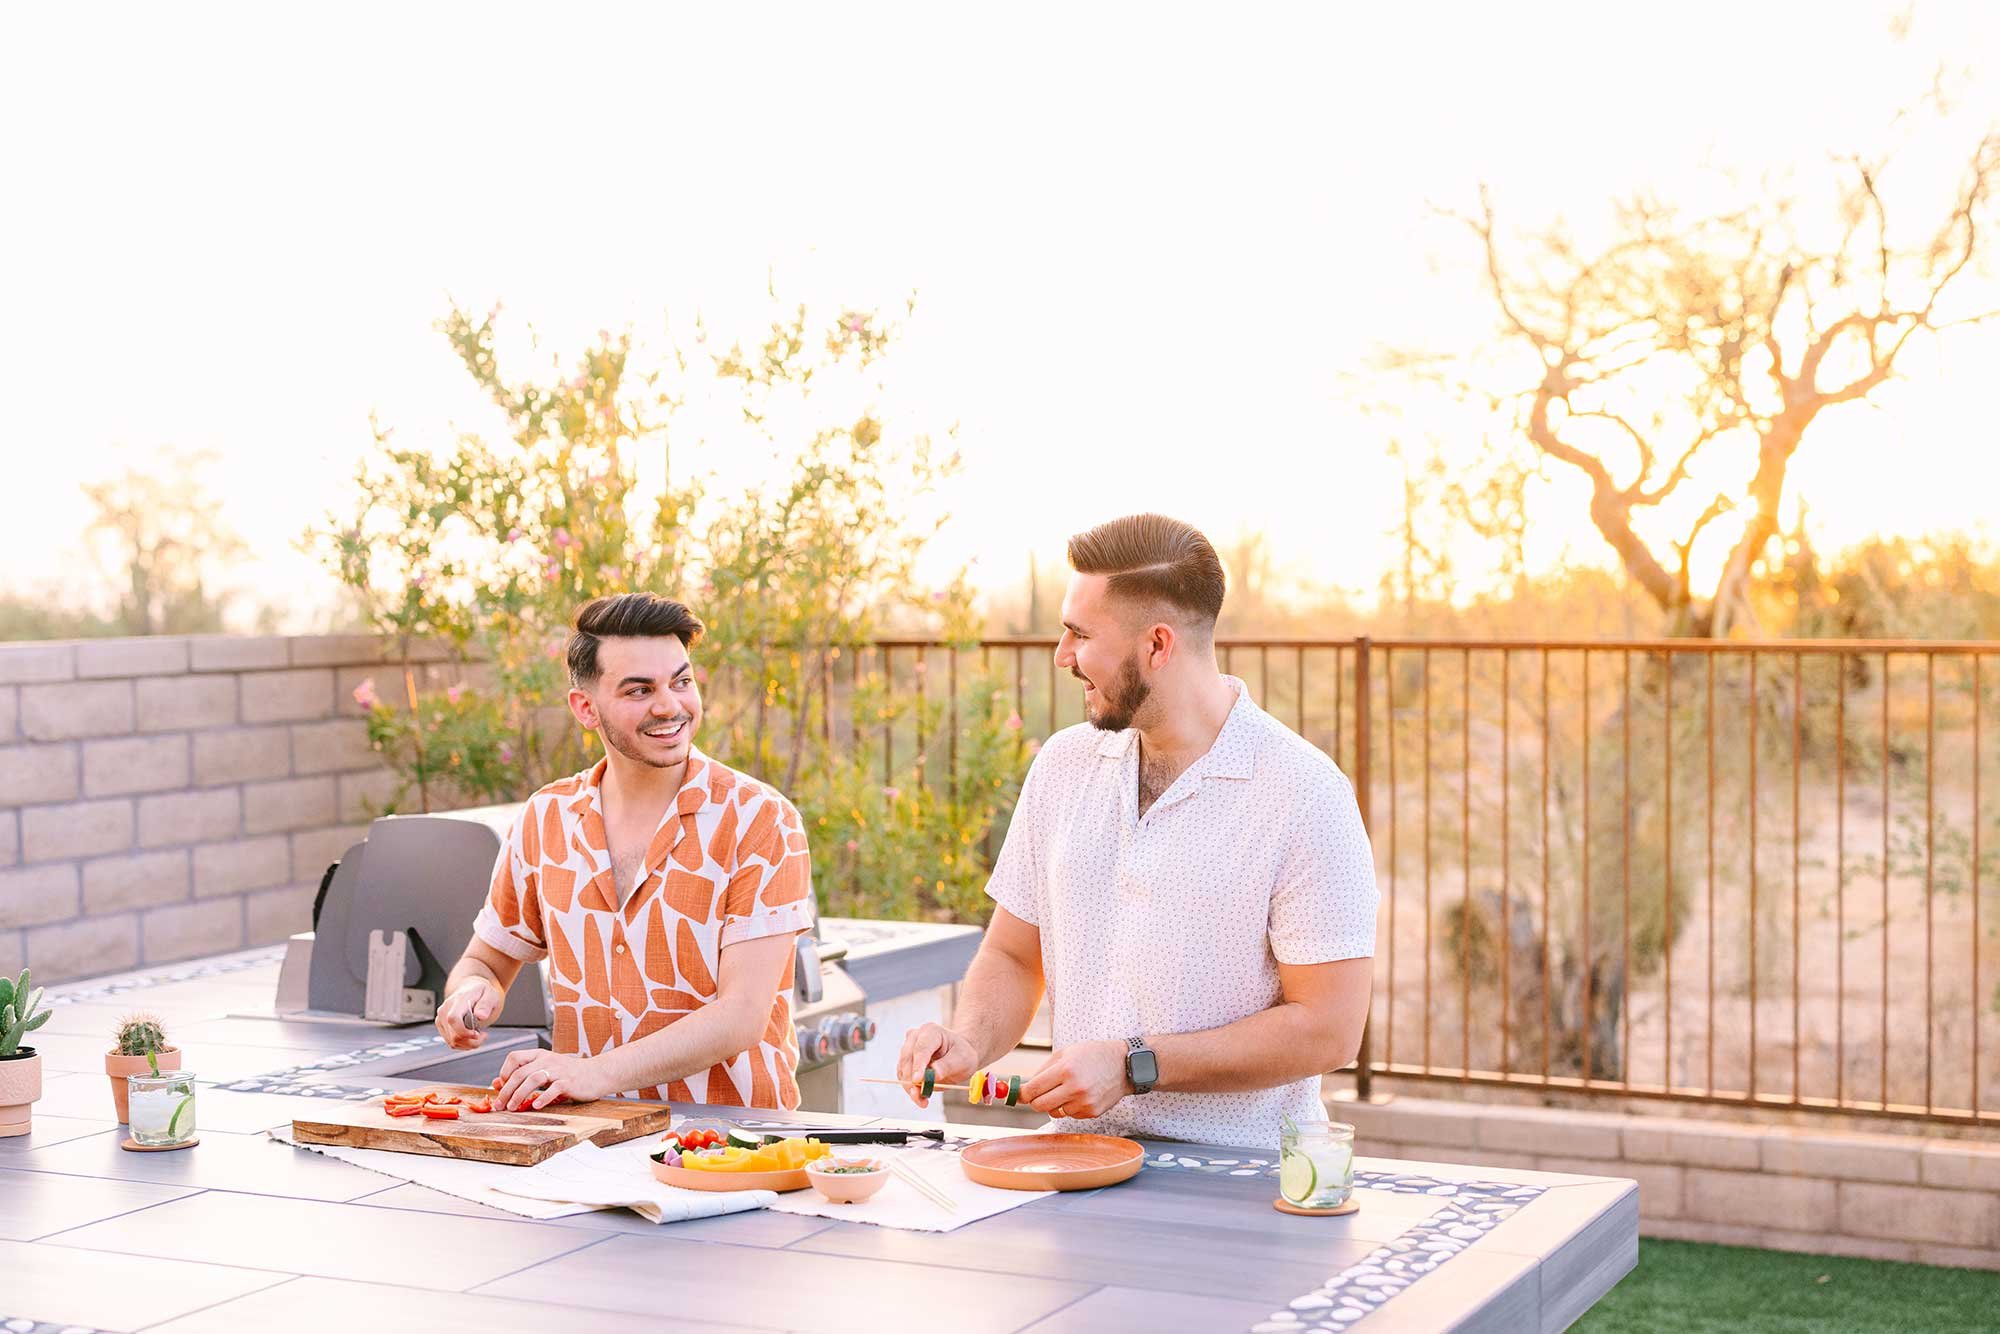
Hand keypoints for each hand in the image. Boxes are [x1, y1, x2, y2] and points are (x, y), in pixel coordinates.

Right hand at [436, 978, 501, 1049]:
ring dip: (468, 1044)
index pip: (453, 1018)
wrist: (470, 989)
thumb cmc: (481, 993)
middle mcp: (446, 1009)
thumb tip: (480, 1016)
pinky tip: (471, 1036)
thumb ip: (486, 1004)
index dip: (464, 1031)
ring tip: (479, 1035)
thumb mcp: (490, 995)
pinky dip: (463, 1043)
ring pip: (452, 1041)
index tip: (477, 1034)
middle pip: (453, 1035)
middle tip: (483, 1035)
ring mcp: (441, 1018)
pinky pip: (451, 1042)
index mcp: (458, 1000)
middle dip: (471, 1041)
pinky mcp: (441, 1026)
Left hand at [494, 1047, 608, 1110]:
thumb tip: (497, 1083)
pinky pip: (553, 1089)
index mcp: (540, 1055)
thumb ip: (523, 1075)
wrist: (596, 1074)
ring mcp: (559, 1070)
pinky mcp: (569, 1082)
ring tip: (512, 1107)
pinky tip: (536, 1106)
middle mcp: (547, 1059)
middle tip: (499, 1105)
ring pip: (533, 1079)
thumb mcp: (545, 1070)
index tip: (501, 1087)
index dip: (504, 1072)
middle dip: (506, 1091)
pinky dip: (543, 1098)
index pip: (514, 1057)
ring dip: (519, 1095)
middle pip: (520, 1072)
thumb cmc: (569, 1074)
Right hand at [895, 1022, 978, 1108]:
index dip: (918, 1064)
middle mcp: (915, 1037)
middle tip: (919, 1096)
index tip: (918, 1079)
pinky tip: (921, 1098)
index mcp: (931, 1031)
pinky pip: (904, 1078)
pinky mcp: (906, 1063)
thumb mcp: (963, 1059)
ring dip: (910, 1087)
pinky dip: (911, 1090)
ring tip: (923, 1100)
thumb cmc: (962, 1055)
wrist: (958, 1058)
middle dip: (912, 1079)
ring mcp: (908, 1049)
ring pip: (903, 1070)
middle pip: (908, 1058)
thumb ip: (947, 1065)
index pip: (921, 1048)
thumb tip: (933, 1074)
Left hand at [1021, 1040, 1130, 1120]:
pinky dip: (1069, 1107)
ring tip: (1065, 1089)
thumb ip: (1043, 1070)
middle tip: (1036, 1095)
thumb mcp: (1066, 1052)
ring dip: (1054, 1104)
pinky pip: (1070, 1114)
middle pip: (1040, 1105)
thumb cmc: (1092, 1055)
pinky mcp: (1092, 1112)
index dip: (1022, 1094)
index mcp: (1066, 1069)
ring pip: (1054, 1112)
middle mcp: (1075, 1088)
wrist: (1124, 1065)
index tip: (1020, 1094)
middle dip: (1034, 1101)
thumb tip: (1024, 1089)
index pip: (1034, 1089)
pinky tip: (1080, 1094)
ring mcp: (1084, 1102)